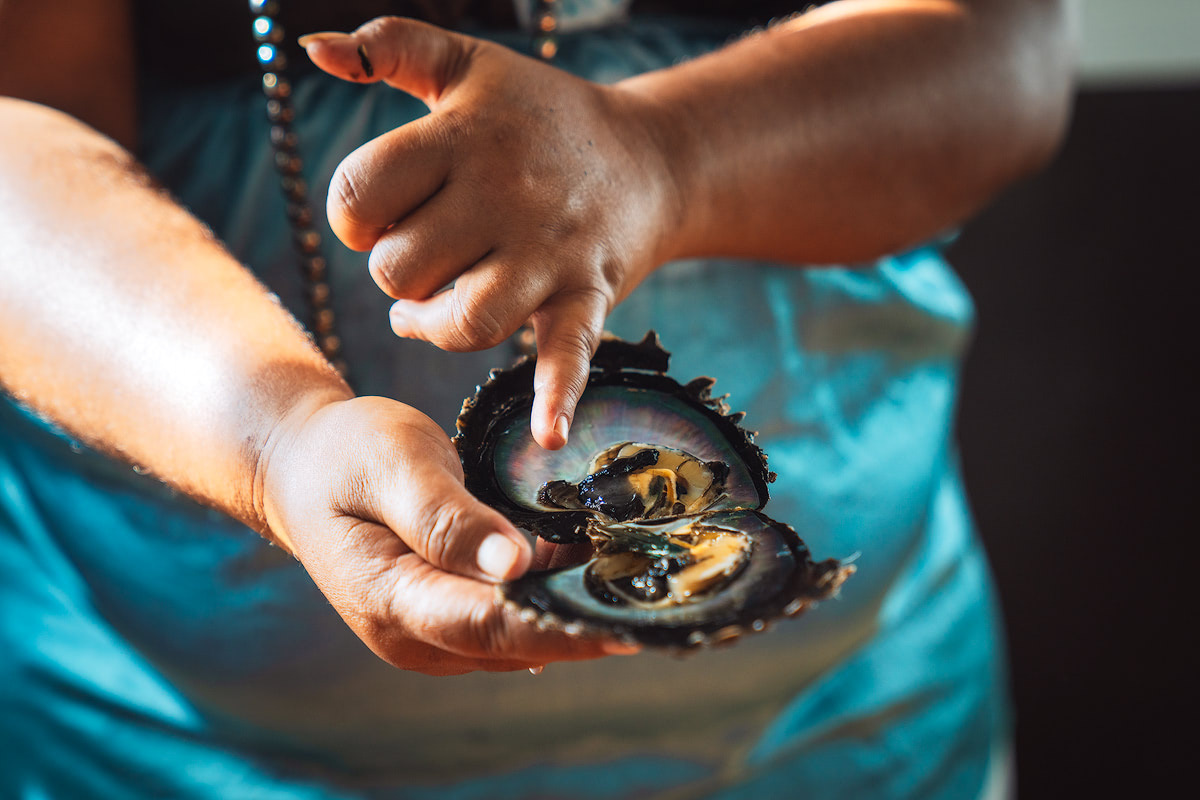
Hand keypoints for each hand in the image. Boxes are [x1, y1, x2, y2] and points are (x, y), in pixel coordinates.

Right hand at [260, 394, 636, 674]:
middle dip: (582, 625)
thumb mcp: (393, 465)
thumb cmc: (345, 455)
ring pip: (515, 639)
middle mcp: (410, 634)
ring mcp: (426, 634)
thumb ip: (448, 518)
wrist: (304, 468)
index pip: (489, 624)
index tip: (626, 623)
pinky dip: (550, 602)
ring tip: (642, 585)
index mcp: (390, 597)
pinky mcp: (443, 620)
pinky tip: (596, 575)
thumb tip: (516, 566)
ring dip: (571, 615)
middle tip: (657, 599)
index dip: (560, 626)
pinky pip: (506, 623)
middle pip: (511, 641)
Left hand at [300, 18, 684, 449]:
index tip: (376, 215)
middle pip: (401, 268)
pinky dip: (558, 395)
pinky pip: (568, 352)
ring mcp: (549, 253)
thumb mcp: (467, 65)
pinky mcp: (585, 295)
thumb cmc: (540, 115)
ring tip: (428, 314)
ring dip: (432, 327)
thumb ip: (391, 47)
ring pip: (462, 321)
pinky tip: (547, 435)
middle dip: (396, 272)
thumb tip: (315, 47)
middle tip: (417, 259)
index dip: (352, 214)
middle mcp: (505, 195)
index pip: (363, 192)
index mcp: (465, 136)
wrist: (649, 156)